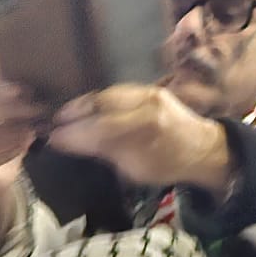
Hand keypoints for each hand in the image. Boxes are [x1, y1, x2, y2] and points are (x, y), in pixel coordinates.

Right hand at [46, 85, 233, 193]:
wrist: (202, 147)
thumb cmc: (167, 164)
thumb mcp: (134, 168)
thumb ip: (103, 150)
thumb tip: (66, 142)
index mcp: (147, 127)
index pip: (102, 125)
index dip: (75, 131)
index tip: (53, 137)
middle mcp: (150, 103)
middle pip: (104, 102)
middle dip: (75, 111)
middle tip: (53, 121)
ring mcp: (151, 92)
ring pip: (110, 93)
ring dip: (85, 103)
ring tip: (64, 114)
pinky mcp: (152, 88)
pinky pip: (119, 91)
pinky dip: (99, 99)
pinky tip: (86, 107)